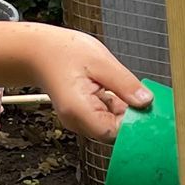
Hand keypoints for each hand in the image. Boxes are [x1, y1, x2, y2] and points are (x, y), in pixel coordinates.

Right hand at [0, 19, 150, 141]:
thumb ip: (124, 84)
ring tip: (113, 84)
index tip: (146, 109)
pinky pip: (104, 118)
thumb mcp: (100, 61)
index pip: (114, 133)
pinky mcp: (82, 117)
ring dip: (121, 110)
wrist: (37, 51)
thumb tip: (146, 102)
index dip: (133, 124)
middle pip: (113, 132)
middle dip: (129, 116)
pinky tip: (109, 88)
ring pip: (111, 125)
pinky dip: (113, 106)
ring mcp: (78, 121)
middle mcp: (77, 122)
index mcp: (79, 110)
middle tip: (135, 93)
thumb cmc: (63, 52)